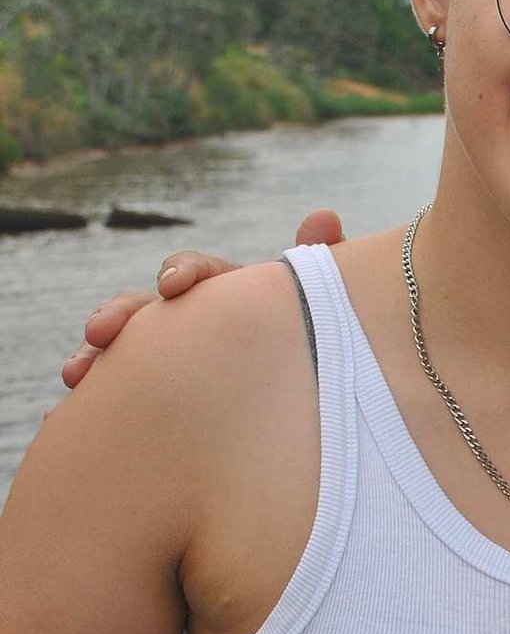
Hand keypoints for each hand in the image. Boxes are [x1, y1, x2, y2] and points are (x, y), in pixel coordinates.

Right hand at [61, 209, 345, 387]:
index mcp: (224, 295)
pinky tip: (63, 416)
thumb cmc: (309, 337)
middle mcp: (187, 322)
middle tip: (100, 329)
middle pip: (146, 311)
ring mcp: (166, 360)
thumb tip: (323, 218)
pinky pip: (119, 399)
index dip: (184, 273)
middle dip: (121, 316)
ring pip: (122, 354)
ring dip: (95, 358)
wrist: (309, 393)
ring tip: (76, 374)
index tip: (175, 286)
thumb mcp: (321, 305)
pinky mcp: (155, 399)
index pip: (196, 274)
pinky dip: (92, 403)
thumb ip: (320, 263)